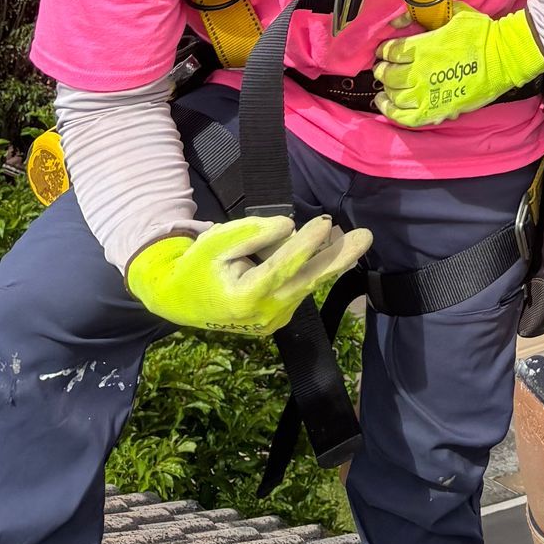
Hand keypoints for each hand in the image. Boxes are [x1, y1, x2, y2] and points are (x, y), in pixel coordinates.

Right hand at [126, 213, 371, 336]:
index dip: (306, 244)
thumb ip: (253, 233)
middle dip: (338, 258)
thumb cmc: (197, 265)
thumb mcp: (218, 242)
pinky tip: (328, 248)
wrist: (178, 298)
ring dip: (329, 260)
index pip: (283, 266)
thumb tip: (289, 226)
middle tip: (366, 237)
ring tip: (352, 237)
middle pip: (307, 282)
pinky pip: (299, 291)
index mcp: (245, 296)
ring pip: (306, 285)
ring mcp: (271, 321)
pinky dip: (313, 270)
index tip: (325, 222)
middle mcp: (263, 314)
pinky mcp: (275, 320)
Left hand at [375, 2, 543, 126]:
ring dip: (385, 91)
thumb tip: (400, 18)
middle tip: (383, 68)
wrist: (504, 58)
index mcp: (423, 47)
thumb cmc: (483, 34)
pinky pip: (405, 116)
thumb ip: (427, 14)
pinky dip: (392, 112)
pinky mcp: (436, 109)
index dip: (384, 51)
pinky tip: (387, 106)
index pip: (391, 51)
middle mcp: (420, 71)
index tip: (383, 51)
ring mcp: (426, 93)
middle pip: (388, 74)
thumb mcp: (455, 13)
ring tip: (383, 88)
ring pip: (394, 95)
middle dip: (382, 70)